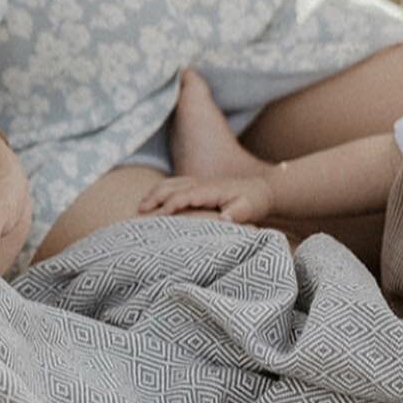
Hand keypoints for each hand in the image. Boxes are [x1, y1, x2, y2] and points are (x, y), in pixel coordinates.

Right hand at [138, 174, 273, 224]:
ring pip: (171, 184)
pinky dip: (162, 191)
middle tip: (139, 212)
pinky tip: (155, 200)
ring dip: (155, 192)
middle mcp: (202, 184)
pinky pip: (175, 185)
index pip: (185, 196)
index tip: (158, 217)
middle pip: (172, 186)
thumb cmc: (255, 201)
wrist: (262, 189)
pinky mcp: (199, 187)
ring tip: (141, 206)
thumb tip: (224, 219)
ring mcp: (199, 183)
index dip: (171, 206)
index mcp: (210, 190)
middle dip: (155, 197)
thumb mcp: (250, 208)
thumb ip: (237, 213)